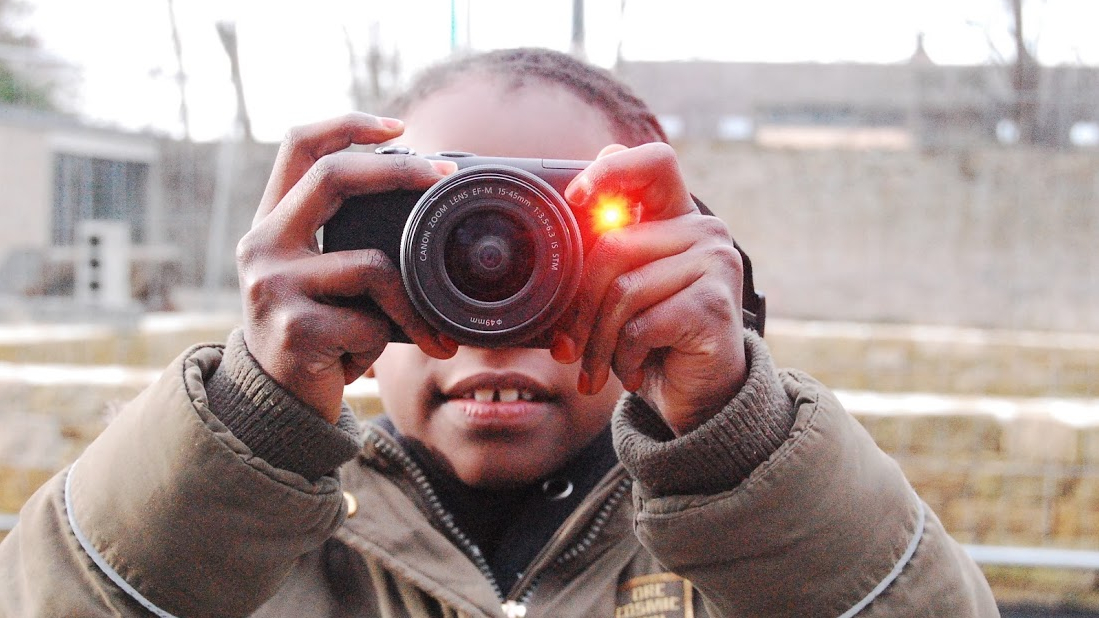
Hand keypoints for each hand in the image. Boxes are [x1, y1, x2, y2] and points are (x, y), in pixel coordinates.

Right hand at [236, 113, 457, 421]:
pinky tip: (356, 359)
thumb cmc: (315, 333)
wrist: (276, 404)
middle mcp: (261, 244)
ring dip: (406, 305)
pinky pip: (370, 322)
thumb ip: (348, 239)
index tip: (400, 125)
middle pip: (332, 176)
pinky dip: (379, 343)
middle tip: (443, 174)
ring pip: (373, 266)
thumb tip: (423, 200)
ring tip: (407, 334)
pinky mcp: (293, 328)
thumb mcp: (321, 277)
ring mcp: (273, 285)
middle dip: (398, 169)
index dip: (348, 125)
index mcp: (272, 222)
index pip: (299, 146)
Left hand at [553, 143, 747, 434]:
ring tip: (599, 369)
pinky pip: (643, 325)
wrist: (703, 392)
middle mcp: (704, 230)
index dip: (611, 171)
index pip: (652, 163)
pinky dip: (625, 356)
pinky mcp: (715, 305)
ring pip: (624, 291)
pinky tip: (634, 372)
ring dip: (599, 343)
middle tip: (569, 350)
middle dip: (580, 308)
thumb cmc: (656, 339)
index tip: (575, 197)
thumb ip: (603, 263)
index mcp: (677, 216)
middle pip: (614, 247)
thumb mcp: (624, 294)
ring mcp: (716, 264)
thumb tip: (552, 269)